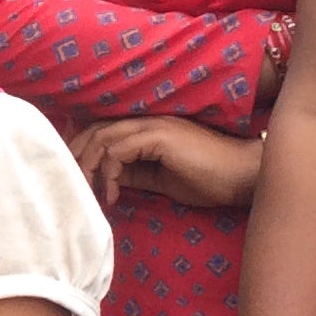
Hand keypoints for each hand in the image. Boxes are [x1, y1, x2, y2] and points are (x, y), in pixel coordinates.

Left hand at [68, 115, 261, 212]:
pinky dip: (110, 173)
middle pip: (95, 130)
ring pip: (103, 138)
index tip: (76, 178)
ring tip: (90, 193)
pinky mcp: (160, 137)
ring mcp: (153, 125)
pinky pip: (119, 151)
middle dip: (77, 157)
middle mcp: (147, 120)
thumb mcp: (161, 179)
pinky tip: (114, 195)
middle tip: (73, 186)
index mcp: (146, 128)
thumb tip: (108, 179)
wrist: (242, 176)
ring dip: (90, 167)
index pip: (102, 130)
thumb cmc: (208, 179)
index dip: (83, 151)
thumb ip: (135, 174)